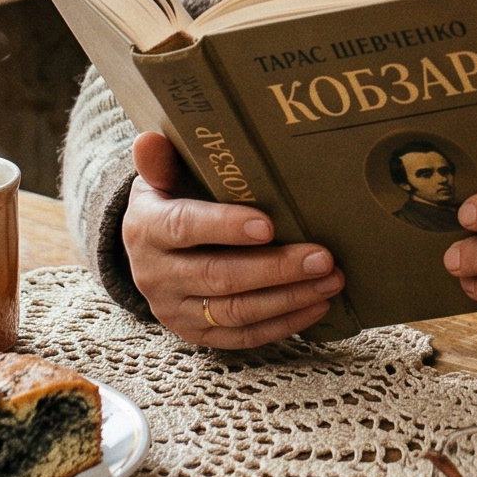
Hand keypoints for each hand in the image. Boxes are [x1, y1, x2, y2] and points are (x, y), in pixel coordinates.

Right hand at [121, 132, 345, 347]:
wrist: (150, 251)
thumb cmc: (170, 202)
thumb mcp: (160, 178)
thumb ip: (160, 160)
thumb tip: (149, 139)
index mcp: (147, 229)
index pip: (184, 228)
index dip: (225, 227)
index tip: (269, 225)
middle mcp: (155, 275)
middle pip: (219, 275)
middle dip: (276, 269)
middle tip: (322, 257)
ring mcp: (175, 311)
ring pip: (235, 312)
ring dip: (289, 298)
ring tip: (330, 280)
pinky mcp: (196, 334)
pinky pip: (242, 337)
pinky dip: (282, 325)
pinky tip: (317, 306)